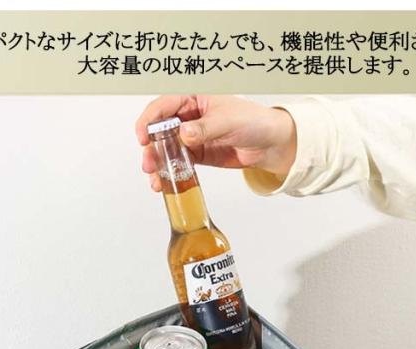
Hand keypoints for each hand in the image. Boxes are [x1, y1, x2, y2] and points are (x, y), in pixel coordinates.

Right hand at [135, 95, 296, 190]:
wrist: (271, 144)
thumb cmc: (253, 121)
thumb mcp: (227, 120)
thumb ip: (204, 128)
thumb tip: (184, 134)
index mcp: (193, 97)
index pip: (164, 105)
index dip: (150, 120)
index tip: (144, 137)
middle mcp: (189, 115)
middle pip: (160, 129)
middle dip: (151, 148)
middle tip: (148, 164)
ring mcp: (191, 136)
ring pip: (166, 149)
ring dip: (158, 164)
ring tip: (156, 180)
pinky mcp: (197, 155)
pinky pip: (178, 163)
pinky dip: (170, 173)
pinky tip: (166, 183)